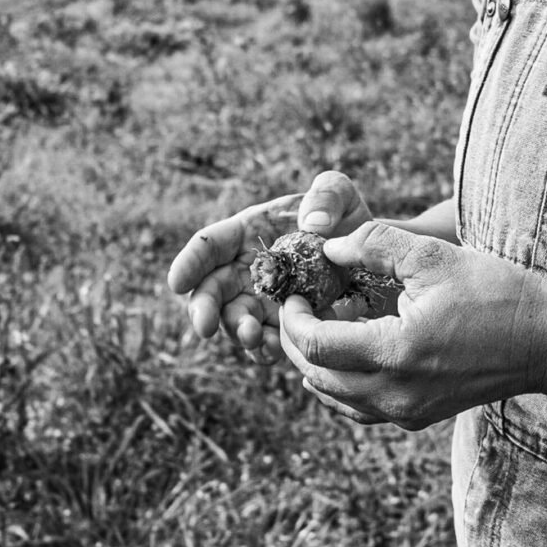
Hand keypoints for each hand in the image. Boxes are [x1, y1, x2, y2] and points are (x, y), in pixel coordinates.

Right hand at [167, 171, 374, 363]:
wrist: (369, 262)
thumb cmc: (346, 221)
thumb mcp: (340, 196)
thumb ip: (328, 194)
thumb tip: (313, 224)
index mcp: (246, 233)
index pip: (209, 245)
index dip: (189, 262)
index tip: (177, 283)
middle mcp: (246, 270)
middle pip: (211, 290)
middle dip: (203, 309)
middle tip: (205, 327)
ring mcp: (261, 302)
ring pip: (234, 321)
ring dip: (237, 332)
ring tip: (253, 337)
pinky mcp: (280, 327)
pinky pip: (265, 343)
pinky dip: (265, 349)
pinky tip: (273, 352)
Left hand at [279, 222, 546, 428]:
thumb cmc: (496, 293)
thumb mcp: (434, 256)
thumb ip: (375, 244)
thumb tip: (328, 248)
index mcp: (396, 352)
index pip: (315, 345)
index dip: (292, 317)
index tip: (292, 291)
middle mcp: (395, 393)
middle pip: (317, 376)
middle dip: (296, 340)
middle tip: (295, 306)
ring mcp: (406, 412)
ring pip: (334, 397)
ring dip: (316, 363)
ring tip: (317, 324)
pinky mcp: (418, 417)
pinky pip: (360, 408)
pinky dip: (341, 383)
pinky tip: (343, 357)